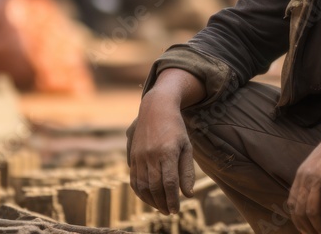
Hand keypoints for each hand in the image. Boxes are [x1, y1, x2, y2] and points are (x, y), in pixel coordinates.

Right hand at [126, 90, 195, 214]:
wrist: (156, 108)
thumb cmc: (176, 128)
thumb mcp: (187, 146)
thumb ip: (187, 171)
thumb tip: (188, 194)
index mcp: (167, 152)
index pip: (169, 184)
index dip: (172, 200)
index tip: (176, 210)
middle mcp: (151, 155)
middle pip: (155, 188)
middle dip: (162, 204)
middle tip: (169, 212)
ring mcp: (139, 156)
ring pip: (142, 186)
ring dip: (151, 201)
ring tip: (160, 207)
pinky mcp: (132, 156)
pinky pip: (134, 180)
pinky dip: (140, 192)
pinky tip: (149, 197)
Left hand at [288, 119, 320, 233]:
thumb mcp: (320, 164)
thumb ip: (314, 179)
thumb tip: (315, 197)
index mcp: (301, 174)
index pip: (292, 204)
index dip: (297, 221)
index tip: (306, 231)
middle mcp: (305, 177)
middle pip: (300, 211)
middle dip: (308, 228)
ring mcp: (318, 178)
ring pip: (312, 211)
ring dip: (320, 228)